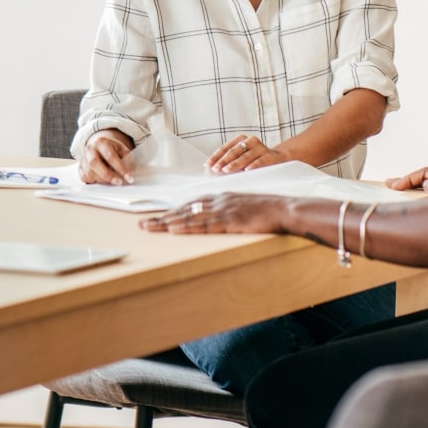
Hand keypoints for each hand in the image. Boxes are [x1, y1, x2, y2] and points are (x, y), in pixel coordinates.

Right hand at [79, 129, 134, 184]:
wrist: (99, 147)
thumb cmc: (112, 149)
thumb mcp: (122, 149)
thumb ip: (127, 159)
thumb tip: (129, 173)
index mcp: (101, 142)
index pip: (110, 156)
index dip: (120, 168)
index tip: (129, 177)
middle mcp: (89, 150)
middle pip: (94, 163)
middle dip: (108, 175)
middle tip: (119, 182)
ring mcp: (83, 159)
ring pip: (89, 172)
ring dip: (103, 180)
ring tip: (113, 182)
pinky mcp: (80, 168)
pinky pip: (85, 178)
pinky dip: (95, 182)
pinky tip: (103, 181)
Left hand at [139, 193, 288, 233]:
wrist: (285, 209)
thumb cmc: (268, 211)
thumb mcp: (244, 207)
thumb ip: (229, 211)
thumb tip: (216, 219)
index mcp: (222, 197)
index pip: (191, 205)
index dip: (173, 212)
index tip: (158, 218)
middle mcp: (218, 201)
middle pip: (184, 210)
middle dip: (163, 217)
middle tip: (143, 224)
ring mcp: (223, 210)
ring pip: (189, 217)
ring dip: (167, 222)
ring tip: (149, 228)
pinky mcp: (229, 220)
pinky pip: (203, 224)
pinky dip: (186, 226)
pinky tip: (173, 229)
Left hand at [206, 134, 284, 173]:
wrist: (278, 158)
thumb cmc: (255, 159)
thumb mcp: (242, 157)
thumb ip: (229, 160)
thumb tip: (212, 169)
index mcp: (241, 139)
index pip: (225, 148)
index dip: (216, 157)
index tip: (208, 165)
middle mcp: (251, 141)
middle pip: (234, 151)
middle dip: (223, 161)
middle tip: (215, 169)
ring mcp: (261, 147)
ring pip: (245, 156)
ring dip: (235, 164)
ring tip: (226, 170)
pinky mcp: (269, 155)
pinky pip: (260, 161)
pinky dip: (253, 166)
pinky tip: (247, 170)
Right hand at [386, 166, 427, 197]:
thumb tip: (425, 183)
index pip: (426, 173)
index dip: (409, 178)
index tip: (395, 186)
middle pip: (427, 178)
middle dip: (408, 181)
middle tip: (390, 184)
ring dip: (413, 189)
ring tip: (397, 190)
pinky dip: (421, 196)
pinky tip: (413, 200)